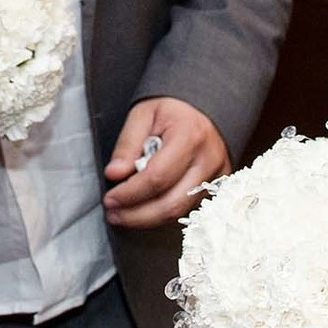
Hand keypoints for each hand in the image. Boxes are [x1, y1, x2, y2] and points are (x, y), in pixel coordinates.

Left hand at [101, 96, 229, 227]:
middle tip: (114, 213)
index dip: (130, 194)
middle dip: (137, 215)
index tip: (110, 198)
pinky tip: (146, 208)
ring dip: (148, 219)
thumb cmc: (172, 110)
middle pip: (171, 203)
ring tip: (125, 213)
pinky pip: (187, 210)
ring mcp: (217, 176)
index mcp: (190, 135)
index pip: (157, 177)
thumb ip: (127, 144)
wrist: (203, 108)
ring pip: (180, 212)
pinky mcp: (217, 187)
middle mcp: (208, 159)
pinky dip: (163, 213)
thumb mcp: (142, 114)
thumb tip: (114, 174)